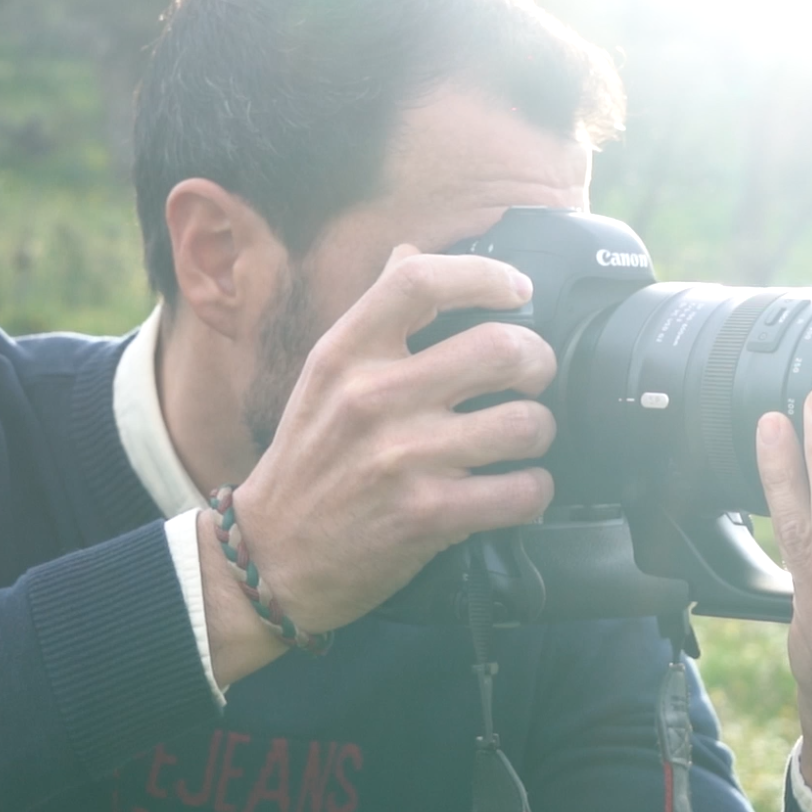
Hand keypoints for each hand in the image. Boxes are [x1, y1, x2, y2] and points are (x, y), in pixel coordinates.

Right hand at [207, 245, 557, 681]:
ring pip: (525, 422)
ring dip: (541, 429)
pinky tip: (519, 488)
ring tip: (526, 437)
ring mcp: (402, 458)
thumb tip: (412, 252)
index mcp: (346, 354)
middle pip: (500, 347)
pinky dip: (535, 490)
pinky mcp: (427, 516)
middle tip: (534, 374)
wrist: (271, 558)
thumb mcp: (324, 376)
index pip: (419, 281)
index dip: (484, 274)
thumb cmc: (308, 461)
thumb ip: (374, 314)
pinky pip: (521, 491)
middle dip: (538, 360)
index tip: (517, 289)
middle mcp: (373, 397)